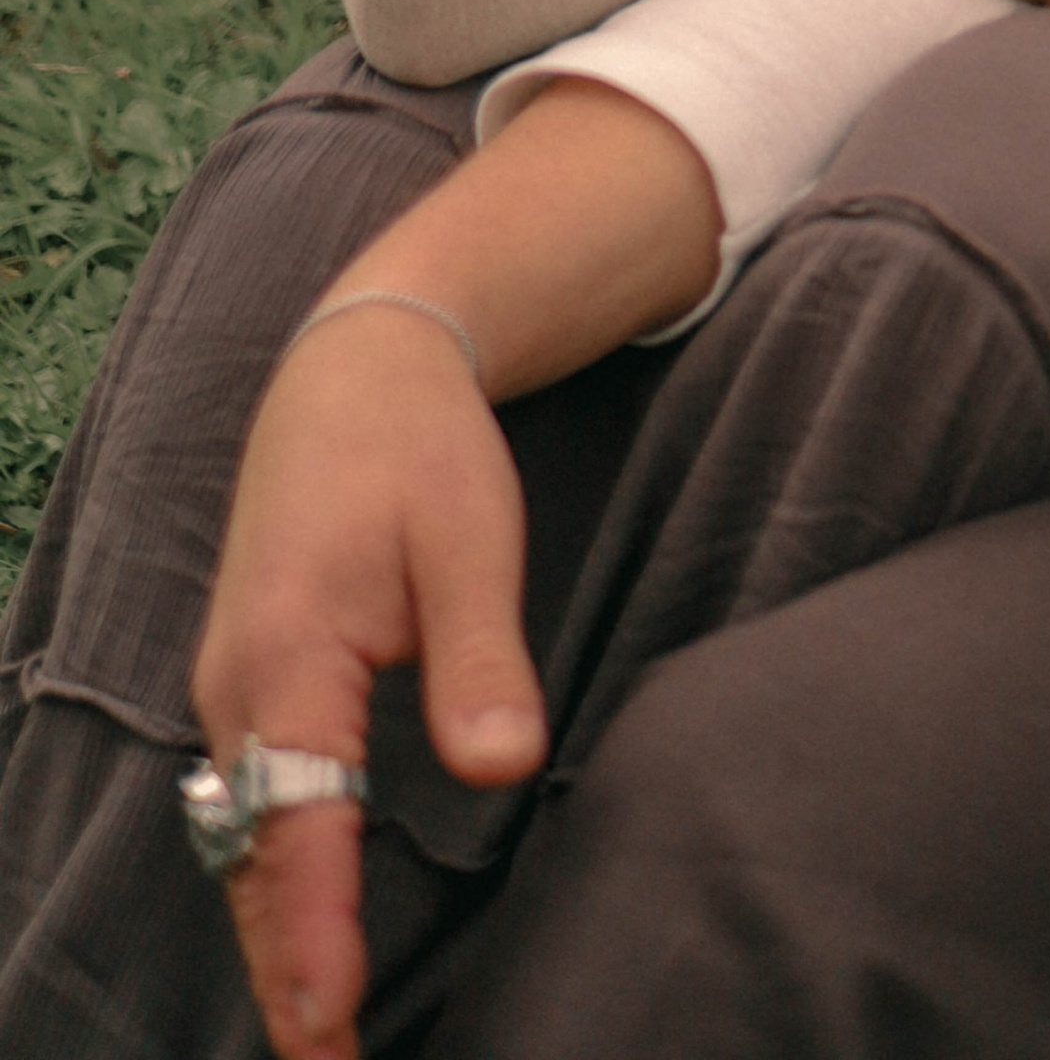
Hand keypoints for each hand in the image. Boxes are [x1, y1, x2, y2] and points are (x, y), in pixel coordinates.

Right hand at [193, 310, 545, 1059]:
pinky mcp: (252, 684)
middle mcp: (240, 686)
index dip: (316, 929)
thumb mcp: (471, 539)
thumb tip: (501, 770)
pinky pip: (252, 804)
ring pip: (246, 838)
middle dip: (286, 967)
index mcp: (291, 655)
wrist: (354, 368)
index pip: (300, 822)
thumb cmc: (419, 450)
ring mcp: (235, 688)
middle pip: (256, 855)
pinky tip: (305, 932)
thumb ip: (480, 660)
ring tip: (316, 1032)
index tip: (330, 1019)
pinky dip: (274, 877)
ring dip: (276, 934)